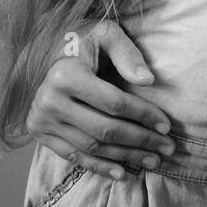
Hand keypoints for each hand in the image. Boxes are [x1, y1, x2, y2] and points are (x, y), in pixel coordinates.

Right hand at [25, 19, 174, 179]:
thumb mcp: (106, 34)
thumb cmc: (83, 39)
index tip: (166, 126)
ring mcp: (42, 119)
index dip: (143, 116)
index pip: (114, 103)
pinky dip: (98, 166)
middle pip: (104, 129)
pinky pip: (73, 156)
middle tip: (167, 147)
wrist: (46, 50)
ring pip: (91, 147)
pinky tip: (122, 172)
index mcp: (66, 75)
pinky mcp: (39, 132)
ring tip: (153, 160)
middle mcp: (50, 100)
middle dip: (140, 141)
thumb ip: (127, 54)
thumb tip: (148, 81)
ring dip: (125, 157)